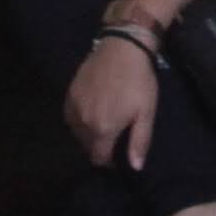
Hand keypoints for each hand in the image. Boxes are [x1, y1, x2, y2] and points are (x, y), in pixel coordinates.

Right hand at [68, 34, 161, 167]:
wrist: (122, 48)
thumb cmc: (139, 81)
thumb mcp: (146, 112)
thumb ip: (139, 142)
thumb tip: (135, 167)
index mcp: (103, 129)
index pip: (99, 158)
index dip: (108, 161)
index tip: (116, 156)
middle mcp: (84, 122)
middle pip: (87, 146)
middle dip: (98, 147)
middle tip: (112, 138)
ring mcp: (74, 107)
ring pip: (77, 132)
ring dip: (88, 134)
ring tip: (101, 126)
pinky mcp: (70, 93)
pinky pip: (69, 116)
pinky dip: (78, 121)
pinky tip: (89, 114)